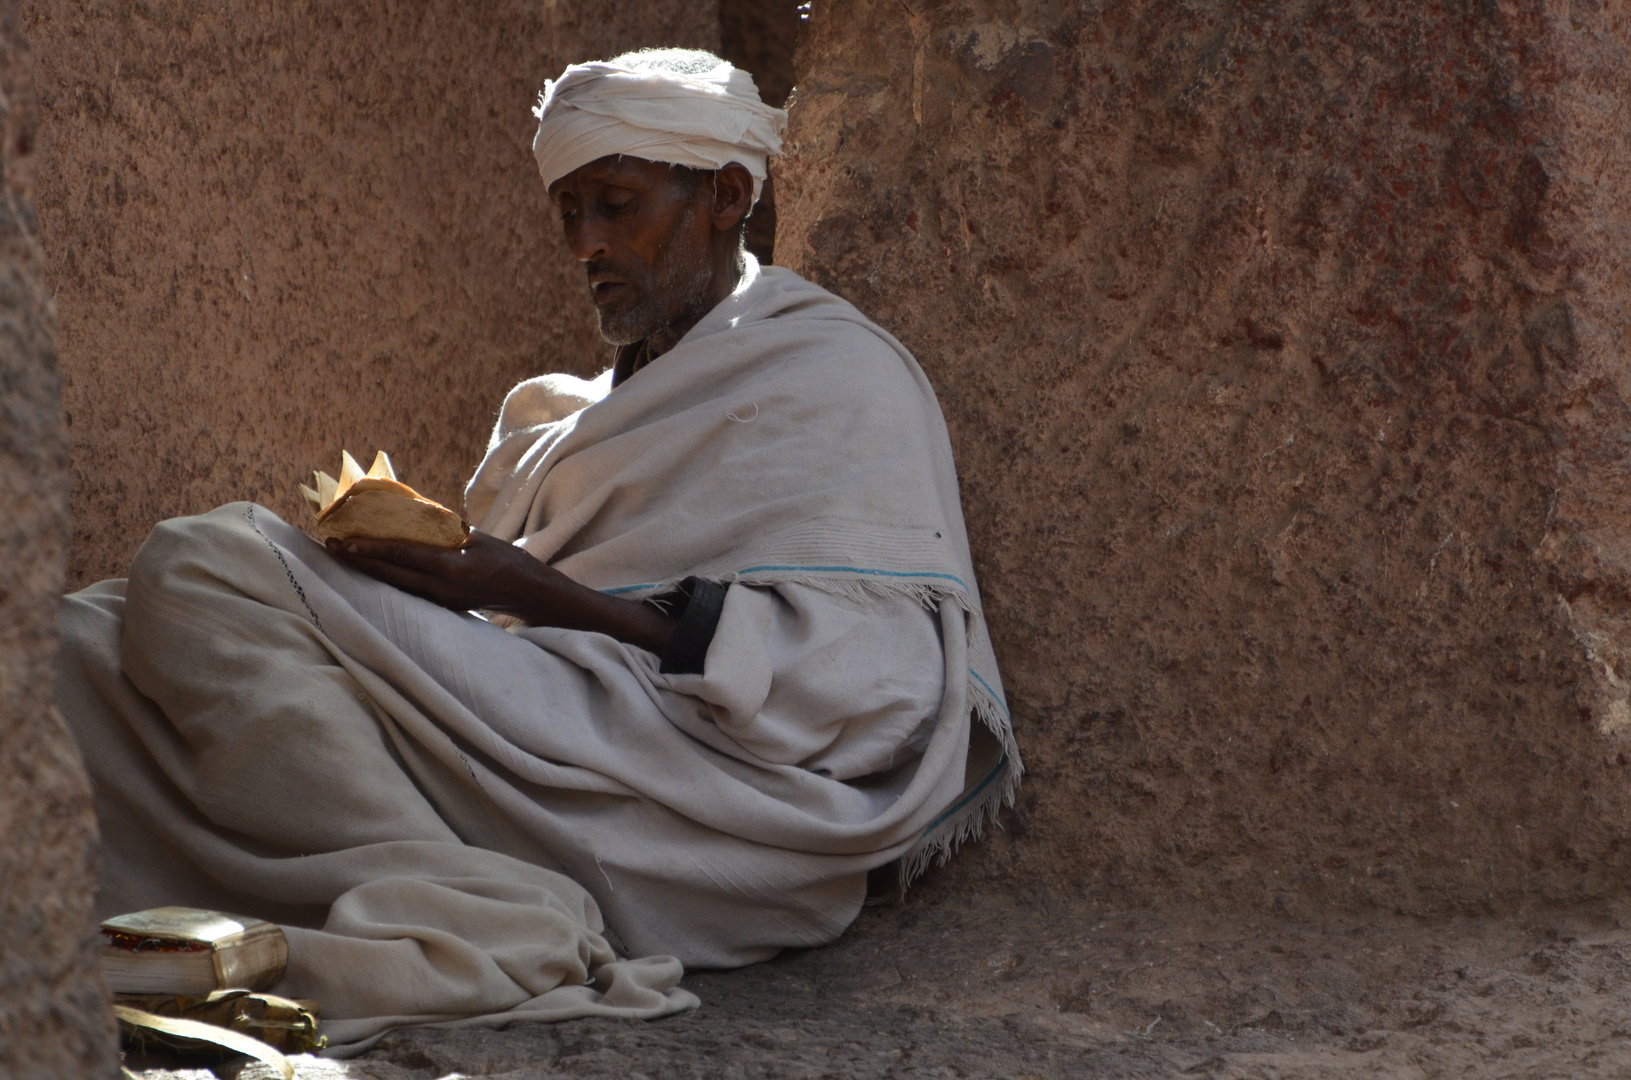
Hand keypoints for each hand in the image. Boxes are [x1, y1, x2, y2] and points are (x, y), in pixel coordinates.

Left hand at [327, 530, 551, 616]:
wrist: (529, 594)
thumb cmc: (507, 560)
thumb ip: (445, 530)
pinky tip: (375, 567)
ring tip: (346, 555)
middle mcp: (440, 588)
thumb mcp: (477, 538)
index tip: (345, 541)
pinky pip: (408, 590)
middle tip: (332, 547)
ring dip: (369, 569)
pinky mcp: (442, 605)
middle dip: (358, 561)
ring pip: (395, 584)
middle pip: (389, 574)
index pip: (402, 555)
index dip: (371, 548)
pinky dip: (389, 576)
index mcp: (450, 567)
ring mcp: (440, 600)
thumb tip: (415, 515)